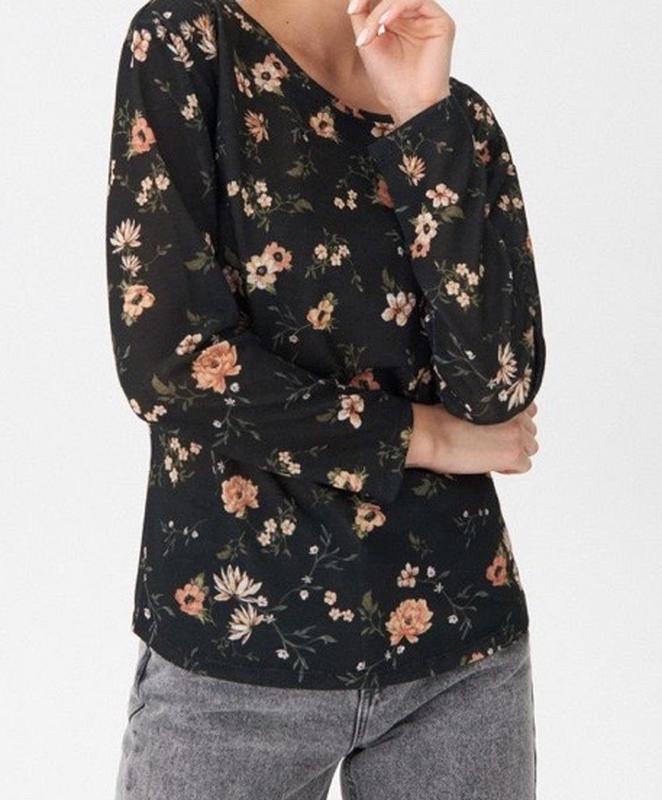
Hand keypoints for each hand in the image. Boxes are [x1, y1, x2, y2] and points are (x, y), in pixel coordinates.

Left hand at [346, 0, 455, 125]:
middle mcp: (416, 17)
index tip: (352, 9)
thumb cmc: (390, 82)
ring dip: (381, 9)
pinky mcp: (441, 22)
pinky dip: (397, 6)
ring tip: (371, 32)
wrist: (409, 105)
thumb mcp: (368, 43)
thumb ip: (362, 16)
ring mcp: (429, 19)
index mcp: (400, 21)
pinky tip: (385, 21)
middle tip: (356, 10)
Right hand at [406, 402, 539, 475]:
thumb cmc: (439, 419)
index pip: (528, 411)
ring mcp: (517, 435)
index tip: (497, 430)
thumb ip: (490, 410)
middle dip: (514, 439)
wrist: (430, 434)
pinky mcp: (513, 455)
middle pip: (530, 431)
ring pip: (530, 448)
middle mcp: (516, 414)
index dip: (512, 424)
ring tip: (490, 455)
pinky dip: (509, 468)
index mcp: (505, 398)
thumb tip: (495, 427)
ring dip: (514, 453)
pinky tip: (491, 465)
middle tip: (491, 445)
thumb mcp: (469, 404)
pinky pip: (524, 466)